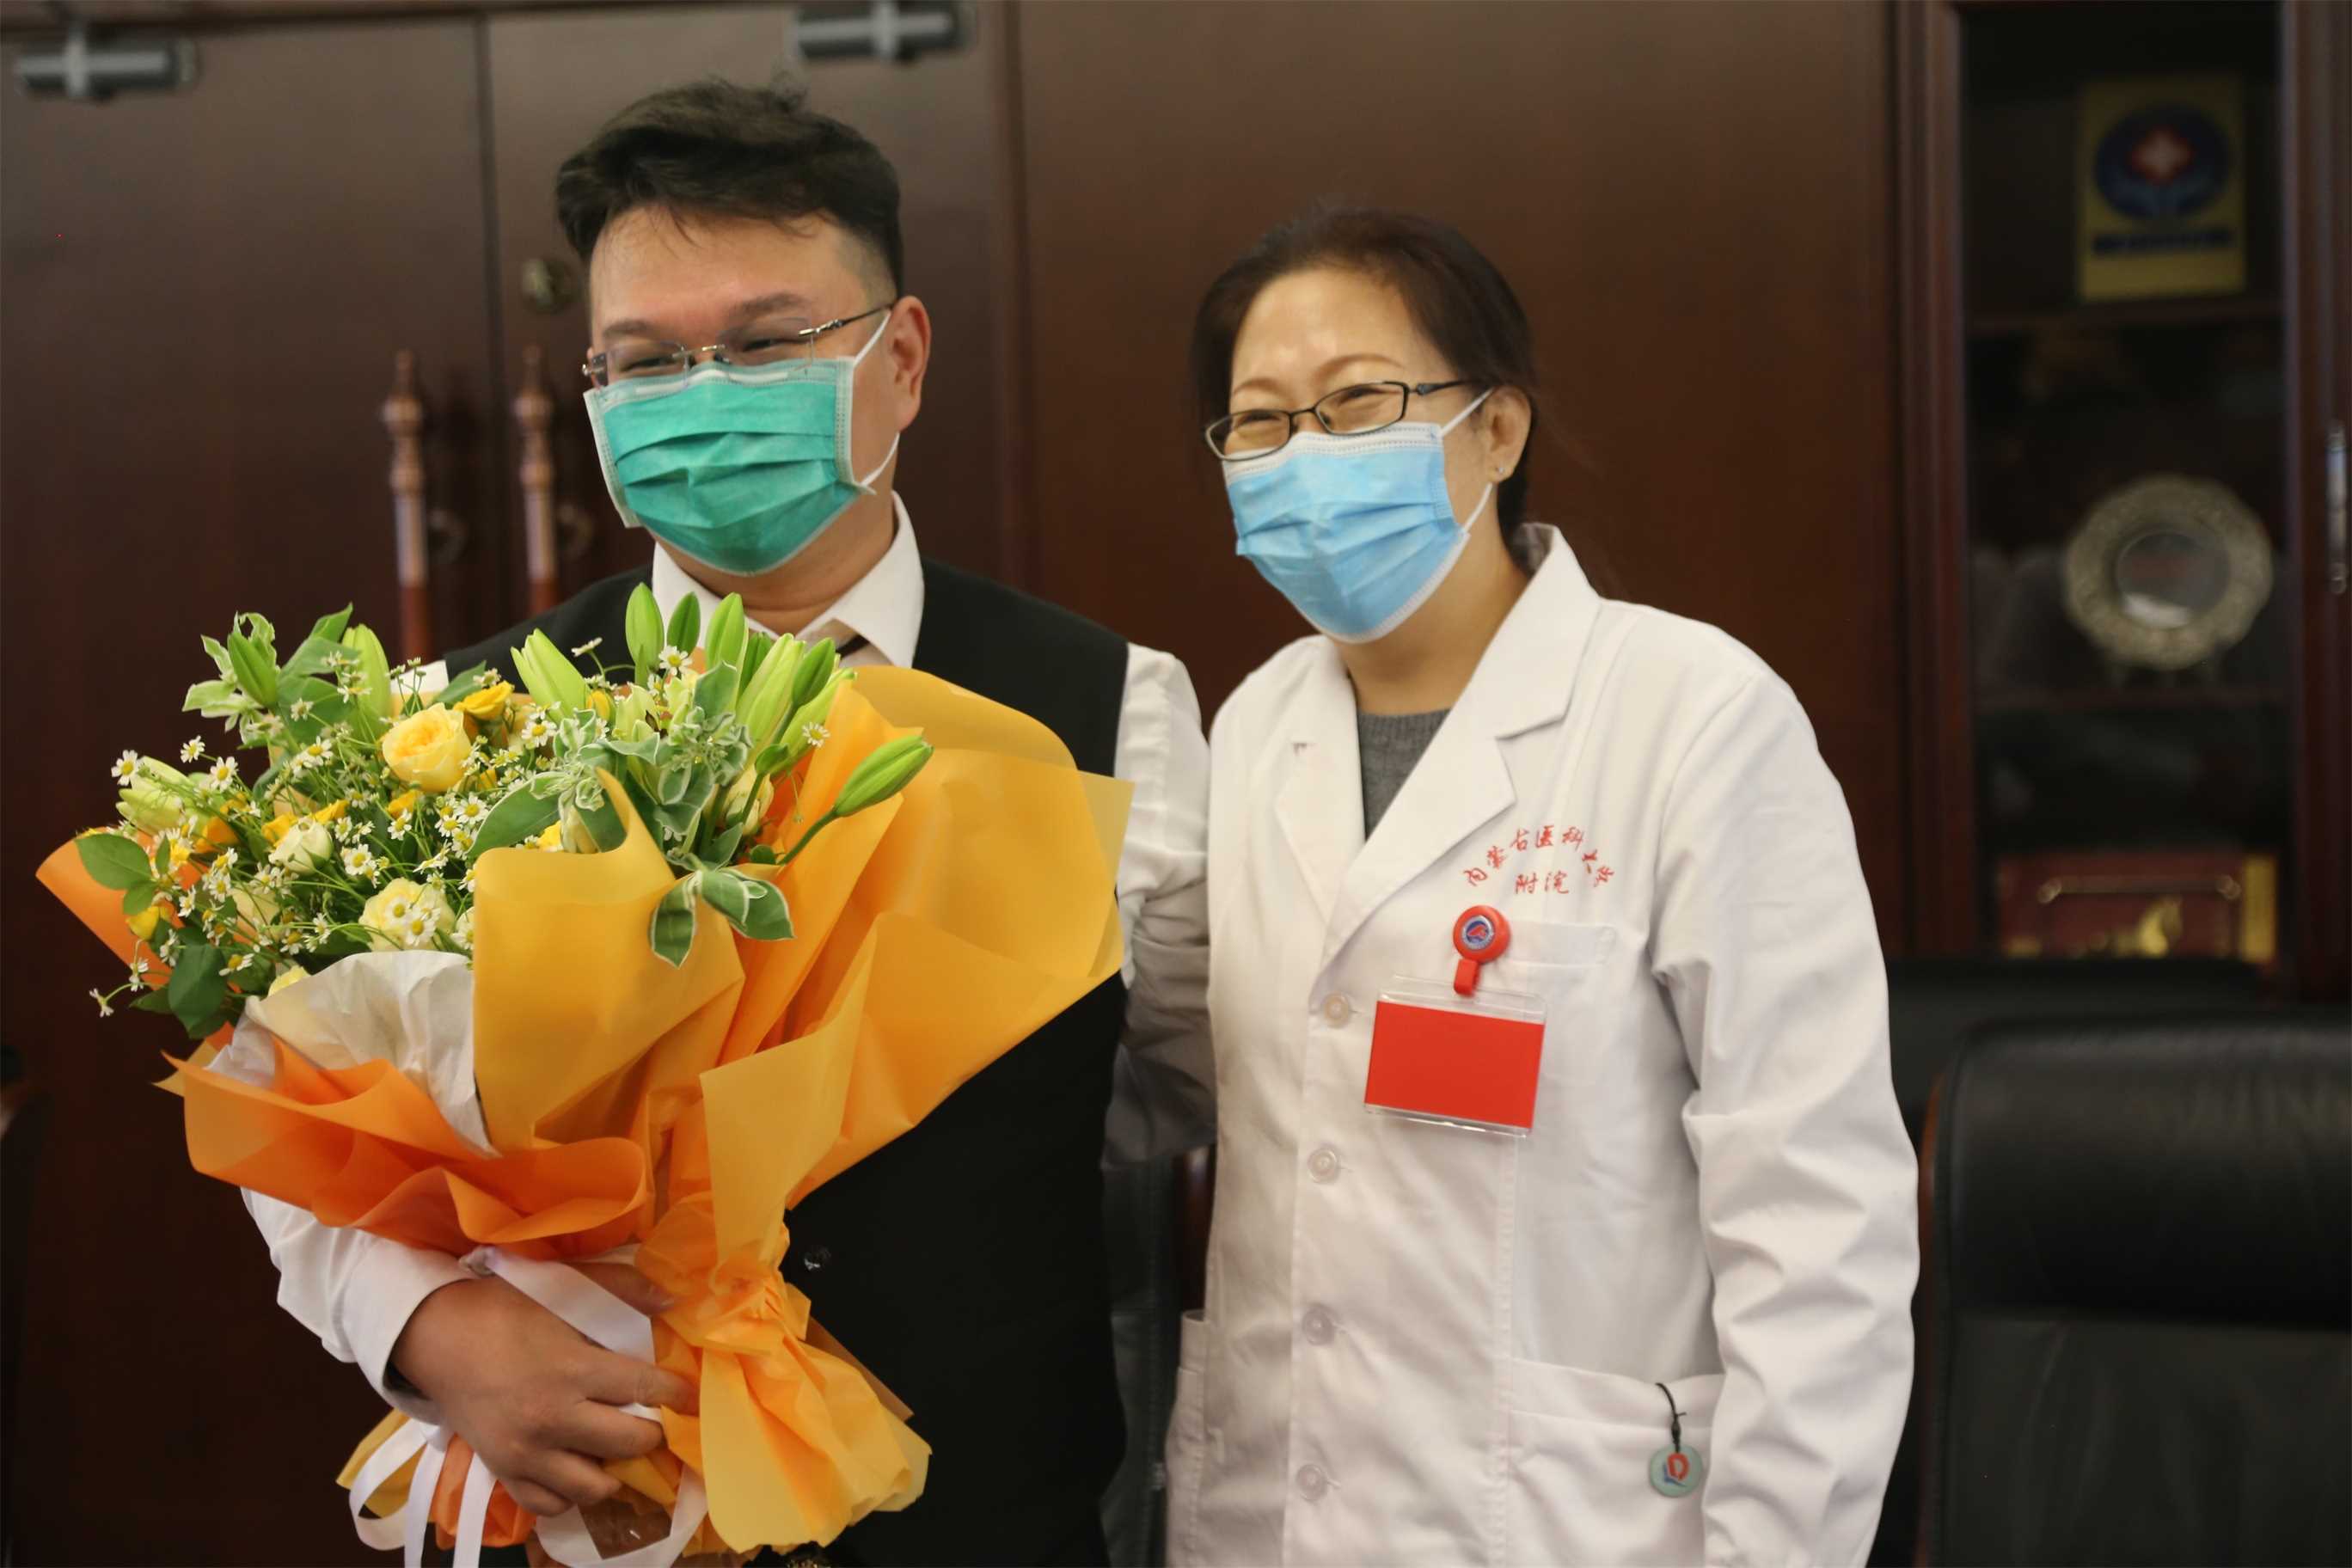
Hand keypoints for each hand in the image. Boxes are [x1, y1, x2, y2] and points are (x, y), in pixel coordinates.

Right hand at [389, 1262, 695, 1517]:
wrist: (437, 1336)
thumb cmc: (504, 1308)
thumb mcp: (564, 1288)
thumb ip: (622, 1289)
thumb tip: (672, 1301)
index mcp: (573, 1369)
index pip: (646, 1389)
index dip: (678, 1395)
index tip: (691, 1397)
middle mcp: (553, 1418)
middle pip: (629, 1444)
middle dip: (652, 1433)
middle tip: (654, 1421)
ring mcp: (526, 1452)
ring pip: (593, 1487)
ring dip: (614, 1471)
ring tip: (615, 1450)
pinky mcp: (502, 1471)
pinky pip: (549, 1504)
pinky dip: (569, 1494)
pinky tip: (577, 1469)